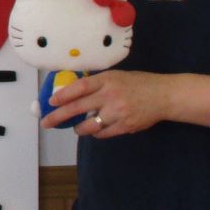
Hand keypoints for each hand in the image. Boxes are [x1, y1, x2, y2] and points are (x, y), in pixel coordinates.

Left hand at [42, 69, 171, 138]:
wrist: (164, 96)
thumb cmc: (138, 84)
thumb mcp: (116, 76)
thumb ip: (97, 84)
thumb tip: (70, 93)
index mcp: (107, 80)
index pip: (79, 87)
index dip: (62, 95)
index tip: (50, 102)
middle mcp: (110, 96)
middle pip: (77, 108)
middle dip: (58, 116)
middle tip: (46, 122)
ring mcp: (117, 113)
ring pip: (88, 125)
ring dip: (78, 128)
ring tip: (76, 127)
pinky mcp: (124, 126)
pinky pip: (102, 133)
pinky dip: (96, 132)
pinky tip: (97, 128)